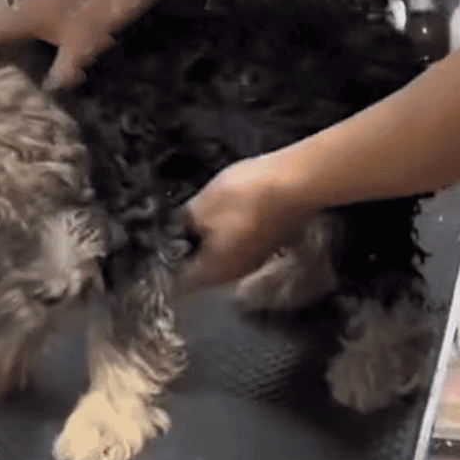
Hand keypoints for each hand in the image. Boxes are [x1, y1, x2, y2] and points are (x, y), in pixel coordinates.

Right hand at [0, 0, 144, 89]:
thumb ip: (62, 72)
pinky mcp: (54, 12)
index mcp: (20, 17)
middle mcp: (23, 10)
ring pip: (9, 34)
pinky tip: (29, 66)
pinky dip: (21, 48)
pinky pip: (27, 33)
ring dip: (1, 54)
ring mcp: (39, 8)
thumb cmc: (98, 11)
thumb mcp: (79, 48)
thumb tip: (50, 91)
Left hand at [180, 153, 312, 291]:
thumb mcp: (200, 204)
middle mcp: (239, 271)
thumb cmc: (249, 194)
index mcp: (216, 270)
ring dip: (215, 234)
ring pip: (227, 251)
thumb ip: (182, 223)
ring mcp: (261, 256)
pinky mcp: (276, 240)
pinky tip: (236, 204)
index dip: (167, 262)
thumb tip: (177, 228)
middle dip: (192, 244)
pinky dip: (237, 225)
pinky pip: (247, 237)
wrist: (296, 180)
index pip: (181, 279)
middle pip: (206, 266)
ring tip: (209, 208)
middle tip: (183, 221)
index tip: (163, 246)